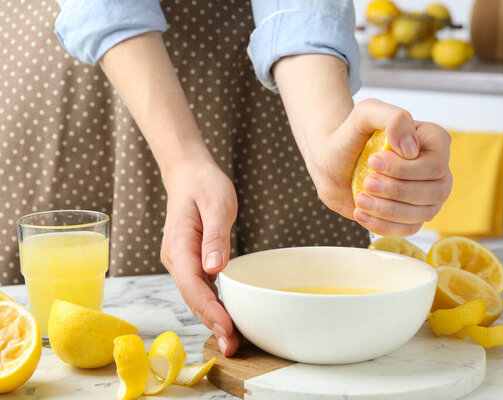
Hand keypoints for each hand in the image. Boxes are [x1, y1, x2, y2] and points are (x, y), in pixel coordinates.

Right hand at [160, 156, 239, 355]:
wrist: (189, 174)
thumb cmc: (204, 185)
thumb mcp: (216, 204)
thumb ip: (215, 236)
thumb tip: (213, 268)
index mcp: (179, 246)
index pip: (192, 285)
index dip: (208, 309)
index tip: (226, 327)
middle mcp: (176, 259)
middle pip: (192, 298)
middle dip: (212, 323)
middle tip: (234, 346)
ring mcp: (181, 262)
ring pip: (196, 297)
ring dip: (213, 319)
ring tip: (233, 341)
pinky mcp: (191, 263)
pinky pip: (201, 289)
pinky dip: (213, 306)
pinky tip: (228, 318)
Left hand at [306, 98, 451, 235]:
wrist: (332, 159)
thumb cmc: (352, 134)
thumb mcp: (367, 113)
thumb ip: (393, 118)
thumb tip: (411, 150)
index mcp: (435, 142)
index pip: (435, 166)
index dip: (404, 170)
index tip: (373, 161)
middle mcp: (437, 169)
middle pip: (434, 193)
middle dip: (395, 191)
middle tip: (366, 182)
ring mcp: (427, 195)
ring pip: (424, 214)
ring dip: (388, 210)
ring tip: (360, 199)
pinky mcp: (411, 215)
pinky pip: (409, 229)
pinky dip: (383, 225)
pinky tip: (361, 213)